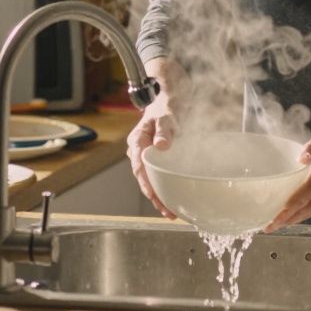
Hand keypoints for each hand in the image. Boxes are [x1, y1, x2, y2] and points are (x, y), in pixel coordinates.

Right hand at [126, 57, 189, 219]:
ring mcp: (146, 154)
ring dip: (159, 194)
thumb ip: (164, 130)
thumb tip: (162, 145)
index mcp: (137, 141)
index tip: (155, 197)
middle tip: (168, 212)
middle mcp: (139, 150)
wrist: (169, 98)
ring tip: (170, 211)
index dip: (146, 185)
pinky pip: (157, 174)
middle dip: (154, 196)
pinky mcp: (155, 156)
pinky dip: (164, 185)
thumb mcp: (166, 117)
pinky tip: (172, 196)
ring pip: (150, 178)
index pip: (139, 168)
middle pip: (144, 177)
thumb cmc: (166, 107)